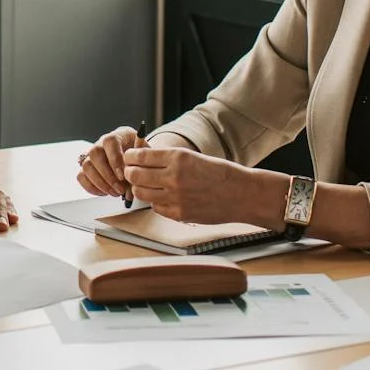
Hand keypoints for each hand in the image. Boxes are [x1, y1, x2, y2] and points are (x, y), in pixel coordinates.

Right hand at [76, 127, 140, 197]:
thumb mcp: (145, 159)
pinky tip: (105, 192)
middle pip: (95, 153)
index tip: (122, 176)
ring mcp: (92, 154)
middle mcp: (102, 143)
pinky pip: (81, 176)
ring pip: (86, 166)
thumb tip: (130, 190)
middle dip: (107, 175)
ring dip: (100, 183)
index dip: (114, 159)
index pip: (110, 141)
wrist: (135, 160)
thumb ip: (140, 170)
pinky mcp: (86, 167)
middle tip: (120, 189)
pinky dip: (92, 187)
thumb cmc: (140, 158)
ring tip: (115, 192)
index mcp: (119, 135)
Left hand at [120, 146, 278, 226]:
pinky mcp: (179, 213)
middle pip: (135, 175)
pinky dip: (155, 201)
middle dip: (130, 173)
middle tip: (131, 172)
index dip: (130, 157)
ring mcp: (175, 197)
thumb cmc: (219, 173)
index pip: (140, 156)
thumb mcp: (193, 157)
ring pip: (141, 193)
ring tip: (146, 185)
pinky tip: (163, 196)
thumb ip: (168, 159)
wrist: (241, 194)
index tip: (129, 157)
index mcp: (178, 157)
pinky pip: (155, 207)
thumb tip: (142, 158)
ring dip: (140, 188)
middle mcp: (174, 176)